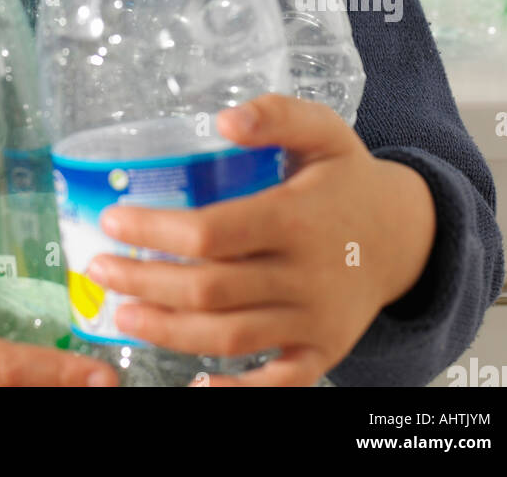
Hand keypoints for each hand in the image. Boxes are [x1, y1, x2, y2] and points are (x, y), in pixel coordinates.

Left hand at [85, 94, 436, 386]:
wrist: (407, 235)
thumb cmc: (348, 178)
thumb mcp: (324, 130)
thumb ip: (277, 114)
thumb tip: (223, 121)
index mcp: (297, 218)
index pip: (213, 232)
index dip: (156, 231)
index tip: (112, 221)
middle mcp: (306, 275)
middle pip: (211, 289)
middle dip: (146, 283)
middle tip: (98, 269)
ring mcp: (315, 321)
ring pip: (231, 337)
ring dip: (168, 331)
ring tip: (122, 315)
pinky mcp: (323, 352)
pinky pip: (279, 385)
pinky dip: (237, 392)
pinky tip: (193, 385)